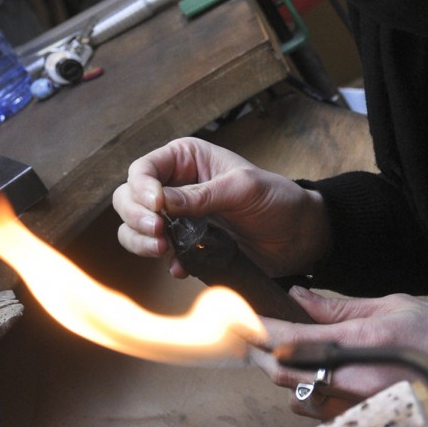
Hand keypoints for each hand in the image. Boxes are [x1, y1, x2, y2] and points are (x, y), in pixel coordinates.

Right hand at [112, 137, 330, 277]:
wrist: (299, 236)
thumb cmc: (277, 199)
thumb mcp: (242, 188)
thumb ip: (201, 195)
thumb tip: (161, 202)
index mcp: (186, 159)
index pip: (143, 169)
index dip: (141, 188)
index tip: (157, 207)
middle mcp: (175, 185)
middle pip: (128, 198)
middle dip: (136, 216)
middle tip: (157, 231)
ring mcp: (178, 217)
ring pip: (134, 227)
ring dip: (140, 240)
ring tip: (163, 250)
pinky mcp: (186, 244)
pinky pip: (157, 253)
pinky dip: (164, 261)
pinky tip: (180, 266)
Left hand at [249, 287, 427, 426]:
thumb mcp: (396, 307)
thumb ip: (340, 308)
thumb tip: (300, 297)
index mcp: (359, 346)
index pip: (288, 340)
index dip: (253, 329)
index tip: (231, 317)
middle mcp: (352, 384)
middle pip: (282, 373)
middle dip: (258, 351)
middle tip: (245, 331)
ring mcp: (358, 408)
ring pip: (296, 394)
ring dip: (281, 371)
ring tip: (275, 347)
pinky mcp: (366, 421)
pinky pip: (319, 409)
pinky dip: (305, 388)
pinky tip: (311, 369)